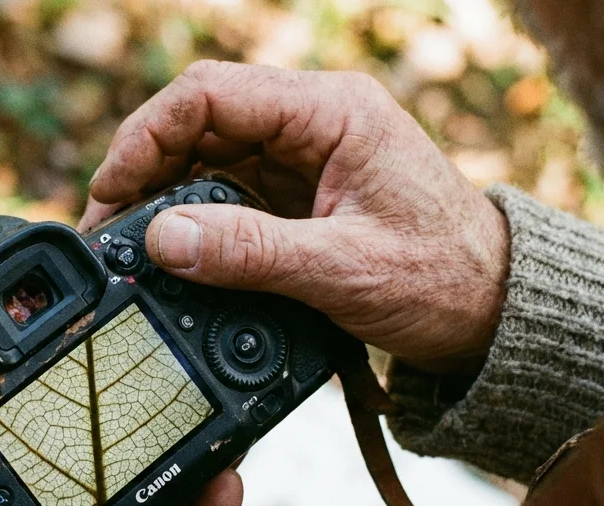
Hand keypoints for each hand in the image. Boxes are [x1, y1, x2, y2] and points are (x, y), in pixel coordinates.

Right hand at [80, 61, 510, 368]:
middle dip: (145, 172)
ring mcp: (305, 159)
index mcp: (333, 111)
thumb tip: (164, 239)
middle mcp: (314, 122)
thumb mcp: (345, 271)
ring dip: (164, 200)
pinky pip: (228, 195)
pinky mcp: (300, 197)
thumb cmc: (444, 281)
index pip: (211, 94)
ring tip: (129, 249)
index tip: (113, 191)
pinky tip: (172, 257)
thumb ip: (251, 252)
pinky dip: (193, 223)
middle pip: (200, 123)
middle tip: (109, 232)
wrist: (494, 313)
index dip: (147, 137)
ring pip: (207, 159)